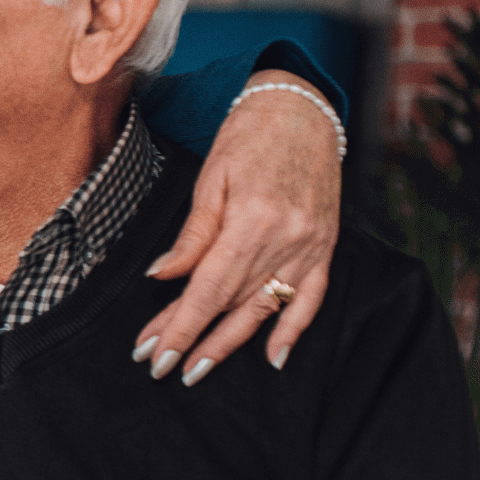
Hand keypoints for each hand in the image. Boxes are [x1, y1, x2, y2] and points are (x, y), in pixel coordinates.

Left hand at [134, 70, 339, 382]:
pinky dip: (294, 330)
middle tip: (159, 366)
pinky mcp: (324, 247)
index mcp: (251, 221)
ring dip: (230, 344)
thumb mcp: (210, 179)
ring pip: (264, 308)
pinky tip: (273, 358)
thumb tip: (163, 278)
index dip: (180, 326)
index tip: (154, 353)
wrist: (302, 109)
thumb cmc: (249, 136)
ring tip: (197, 370)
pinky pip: (312, 298)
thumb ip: (192, 236)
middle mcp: (285, 240)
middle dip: (193, 339)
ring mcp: (310, 246)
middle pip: (230, 304)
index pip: (207, 290)